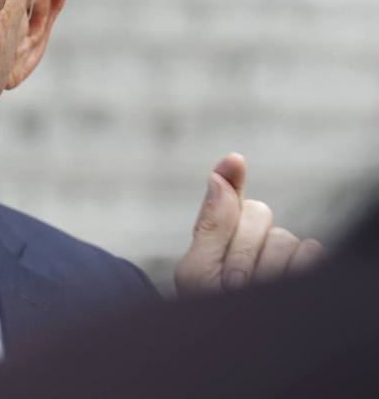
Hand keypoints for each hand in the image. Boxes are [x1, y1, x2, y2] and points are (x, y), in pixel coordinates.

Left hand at [174, 152, 323, 296]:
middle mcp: (257, 240)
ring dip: (265, 267)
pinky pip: (311, 249)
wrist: (227, 348)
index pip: (231, 199)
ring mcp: (285, 254)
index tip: (233, 160)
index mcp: (224, 235)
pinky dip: (294, 269)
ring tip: (250, 293)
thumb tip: (218, 174)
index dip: (232, 179)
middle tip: (230, 282)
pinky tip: (280, 288)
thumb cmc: (210, 310)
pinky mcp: (310, 269)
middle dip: (241, 249)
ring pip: (285, 235)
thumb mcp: (198, 269)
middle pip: (259, 214)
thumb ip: (211, 223)